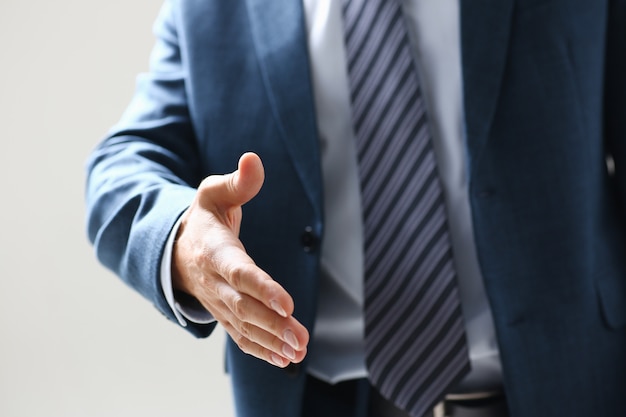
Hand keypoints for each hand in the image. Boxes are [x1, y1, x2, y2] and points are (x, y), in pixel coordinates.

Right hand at [172, 152, 308, 366]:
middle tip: (301, 338)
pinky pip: (241, 336)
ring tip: (299, 351)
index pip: (239, 272)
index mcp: (214, 251)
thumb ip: (237, 182)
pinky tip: (285, 359)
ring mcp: (218, 302)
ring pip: (244, 326)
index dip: (262, 288)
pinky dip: (261, 350)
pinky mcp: (225, 314)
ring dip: (272, 341)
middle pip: (244, 307)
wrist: (177, 250)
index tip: (286, 303)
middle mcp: (215, 282)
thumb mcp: (213, 193)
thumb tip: (253, 159)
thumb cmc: (203, 219)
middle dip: (272, 324)